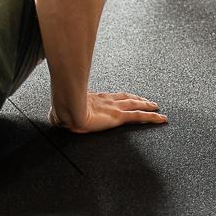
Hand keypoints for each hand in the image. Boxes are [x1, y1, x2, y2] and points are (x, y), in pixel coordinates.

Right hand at [50, 92, 166, 133]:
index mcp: (95, 99)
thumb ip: (61, 115)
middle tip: (148, 101)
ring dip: (147, 106)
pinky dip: (152, 117)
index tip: (129, 97)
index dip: (123, 97)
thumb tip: (54, 118)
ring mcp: (114, 108)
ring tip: (156, 108)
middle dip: (138, 99)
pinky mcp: (119, 117)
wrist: (67, 112)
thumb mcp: (63, 113)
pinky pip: (139, 117)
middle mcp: (107, 101)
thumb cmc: (62, 112)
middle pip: (127, 98)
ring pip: (136, 105)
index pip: (113, 97)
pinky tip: (161, 118)